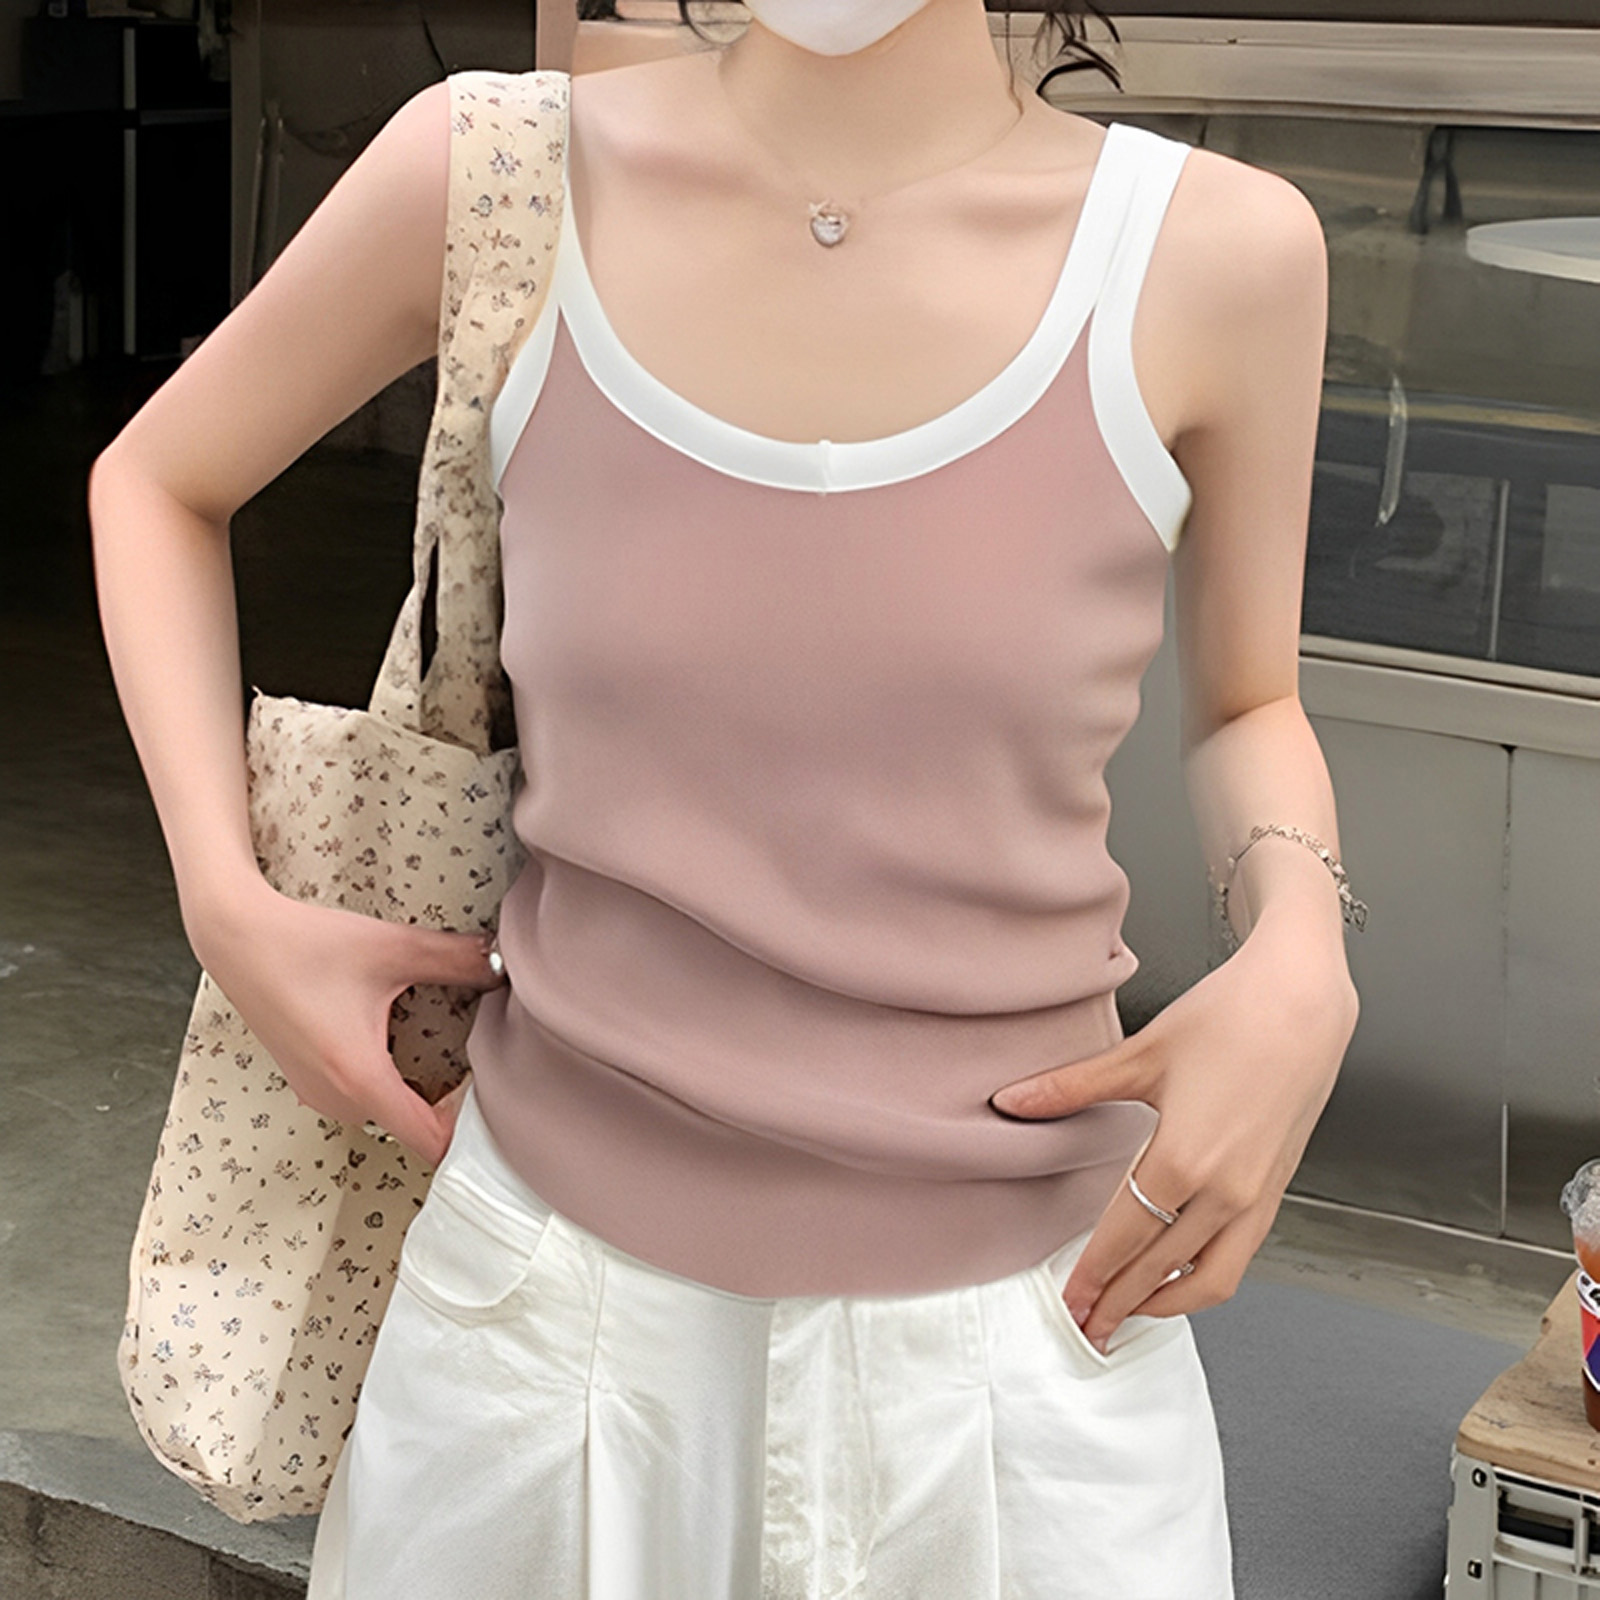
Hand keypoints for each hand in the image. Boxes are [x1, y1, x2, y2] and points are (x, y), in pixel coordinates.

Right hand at [187, 876, 507, 1168]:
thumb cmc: (305, 944)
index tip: (492, 1096)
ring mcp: (316, 1094)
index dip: (469, 1129)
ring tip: (448, 1053)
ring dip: (417, 1093)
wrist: (236, 936)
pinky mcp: (306, 1081)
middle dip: (450, 1106)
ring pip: (385, 1115)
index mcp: (360, 1077)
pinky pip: (360, 1099)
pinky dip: (388, 1083)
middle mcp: (336, 1098)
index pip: (430, 1141)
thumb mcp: (392, 948)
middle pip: (412, 1130)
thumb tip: (503, 964)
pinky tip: (400, 1041)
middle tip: (482, 1066)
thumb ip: (456, 958)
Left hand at [989, 924, 1357, 1354]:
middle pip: (1160, 1270)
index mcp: (1182, 1161)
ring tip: (1129, 1314)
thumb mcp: (1139, 1055)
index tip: (1068, 1302)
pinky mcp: (1276, 1190)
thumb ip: (1071, 1088)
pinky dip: (1206, 1281)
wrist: (1301, 1003)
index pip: (1123, 1240)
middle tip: (1087, 1326)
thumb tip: (1012, 1100)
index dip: (1092, 1276)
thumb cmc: (1229, 1019)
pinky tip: (1180, 1278)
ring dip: (1166, 1304)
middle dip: (1119, 1303)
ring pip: (1210, 1280)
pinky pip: (1240, 1257)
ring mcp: (1256, 1196)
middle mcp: (1224, 1191)